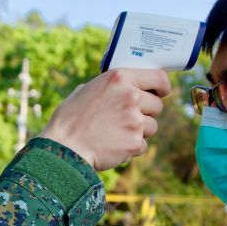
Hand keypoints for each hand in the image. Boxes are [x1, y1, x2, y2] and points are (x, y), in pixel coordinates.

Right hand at [39, 69, 170, 170]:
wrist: (64, 147)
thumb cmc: (70, 119)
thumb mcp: (87, 89)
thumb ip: (110, 87)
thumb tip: (123, 88)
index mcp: (119, 78)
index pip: (158, 77)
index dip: (162, 86)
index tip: (161, 92)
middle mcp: (130, 96)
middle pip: (157, 105)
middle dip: (146, 112)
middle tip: (126, 118)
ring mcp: (134, 120)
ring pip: (152, 126)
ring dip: (139, 131)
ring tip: (116, 133)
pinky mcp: (134, 142)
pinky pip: (143, 145)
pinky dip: (131, 148)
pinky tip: (113, 145)